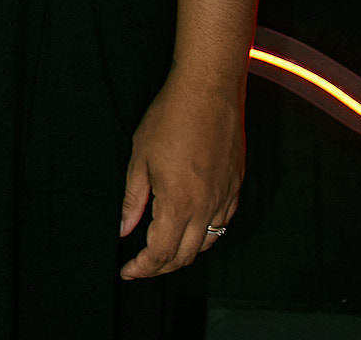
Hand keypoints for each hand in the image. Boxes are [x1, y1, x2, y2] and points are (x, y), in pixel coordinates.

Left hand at [119, 71, 243, 278]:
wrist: (208, 90)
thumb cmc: (171, 117)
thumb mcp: (140, 157)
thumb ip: (132, 199)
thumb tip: (124, 228)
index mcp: (179, 203)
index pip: (161, 253)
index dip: (143, 267)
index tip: (128, 270)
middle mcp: (206, 208)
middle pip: (185, 255)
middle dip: (161, 266)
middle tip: (142, 264)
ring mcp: (225, 198)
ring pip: (207, 242)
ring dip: (185, 251)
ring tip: (164, 247)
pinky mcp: (236, 186)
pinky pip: (223, 222)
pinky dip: (206, 232)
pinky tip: (192, 224)